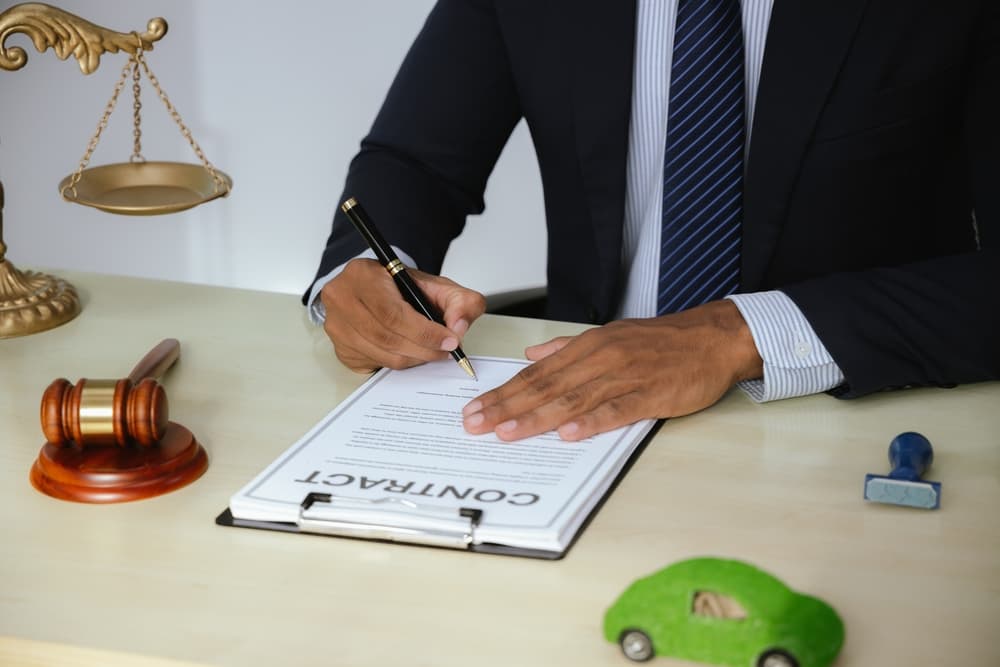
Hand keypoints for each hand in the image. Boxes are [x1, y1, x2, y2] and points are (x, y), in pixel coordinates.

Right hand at [320, 258, 485, 372]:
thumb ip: (460, 300)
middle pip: (386, 337)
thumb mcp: (436, 285)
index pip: (392, 313)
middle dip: (423, 349)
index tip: (449, 340)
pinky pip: (375, 364)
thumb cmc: (401, 288)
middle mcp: (341, 299)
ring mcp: (336, 326)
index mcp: (361, 274)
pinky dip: (398, 362)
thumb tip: (459, 327)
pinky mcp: (340, 349)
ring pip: (382, 355)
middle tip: (445, 350)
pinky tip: (409, 351)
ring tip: (430, 351)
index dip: (424, 332)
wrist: (375, 289)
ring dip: (413, 358)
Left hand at [462, 300, 762, 440]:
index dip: (504, 392)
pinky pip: (616, 409)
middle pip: (545, 386)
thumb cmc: (662, 341)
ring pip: (573, 399)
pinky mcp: (650, 394)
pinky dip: (591, 422)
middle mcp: (600, 359)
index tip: (476, 409)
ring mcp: (625, 377)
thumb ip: (569, 348)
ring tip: (507, 432)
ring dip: (537, 417)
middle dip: (506, 406)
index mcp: (588, 346)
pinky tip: (569, 434)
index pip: (536, 373)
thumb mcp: (611, 336)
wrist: (713, 338)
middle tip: (476, 424)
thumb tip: (533, 355)